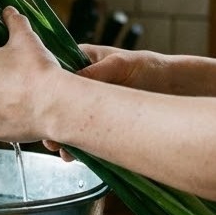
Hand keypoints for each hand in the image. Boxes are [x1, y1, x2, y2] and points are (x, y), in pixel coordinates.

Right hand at [40, 46, 169, 157]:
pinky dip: (77, 145)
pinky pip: (81, 133)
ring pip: (66, 120)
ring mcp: (88, 104)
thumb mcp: (120, 64)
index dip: (45, 88)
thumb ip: (96, 72)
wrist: (173, 87)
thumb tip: (72, 81)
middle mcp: (81, 82)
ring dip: (61, 135)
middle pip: (56, 100)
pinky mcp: (97, 122)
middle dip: (50, 118)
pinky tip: (74, 154)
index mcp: (81, 60)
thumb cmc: (148, 67)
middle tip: (49, 135)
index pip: (54, 72)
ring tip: (60, 149)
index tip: (42, 104)